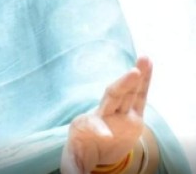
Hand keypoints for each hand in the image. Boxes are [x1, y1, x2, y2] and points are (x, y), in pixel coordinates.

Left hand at [60, 56, 151, 173]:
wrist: (91, 145)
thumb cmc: (81, 150)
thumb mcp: (75, 161)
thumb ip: (73, 167)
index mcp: (88, 127)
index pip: (95, 127)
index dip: (100, 129)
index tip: (103, 134)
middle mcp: (105, 116)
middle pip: (113, 99)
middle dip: (122, 86)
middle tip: (132, 73)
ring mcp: (119, 113)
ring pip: (128, 92)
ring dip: (137, 76)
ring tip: (144, 59)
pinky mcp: (133, 115)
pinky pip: (140, 96)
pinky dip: (145, 81)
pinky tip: (148, 64)